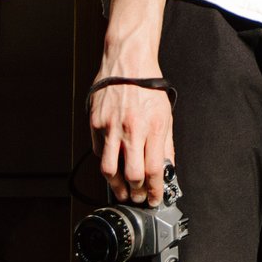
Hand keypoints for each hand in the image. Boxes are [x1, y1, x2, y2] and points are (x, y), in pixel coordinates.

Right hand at [89, 78, 174, 203]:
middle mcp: (131, 129)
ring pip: (109, 170)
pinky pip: (99, 152)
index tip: (153, 199)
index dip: (153, 190)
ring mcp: (110, 127)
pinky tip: (113, 165)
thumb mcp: (165, 115)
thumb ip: (166, 144)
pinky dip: (106, 162)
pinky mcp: (95, 123)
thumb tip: (167, 168)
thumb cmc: (148, 87)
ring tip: (123, 191)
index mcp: (152, 127)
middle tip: (137, 197)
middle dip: (136, 193)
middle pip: (131, 175)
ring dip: (116, 186)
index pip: (154, 170)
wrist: (127, 63)